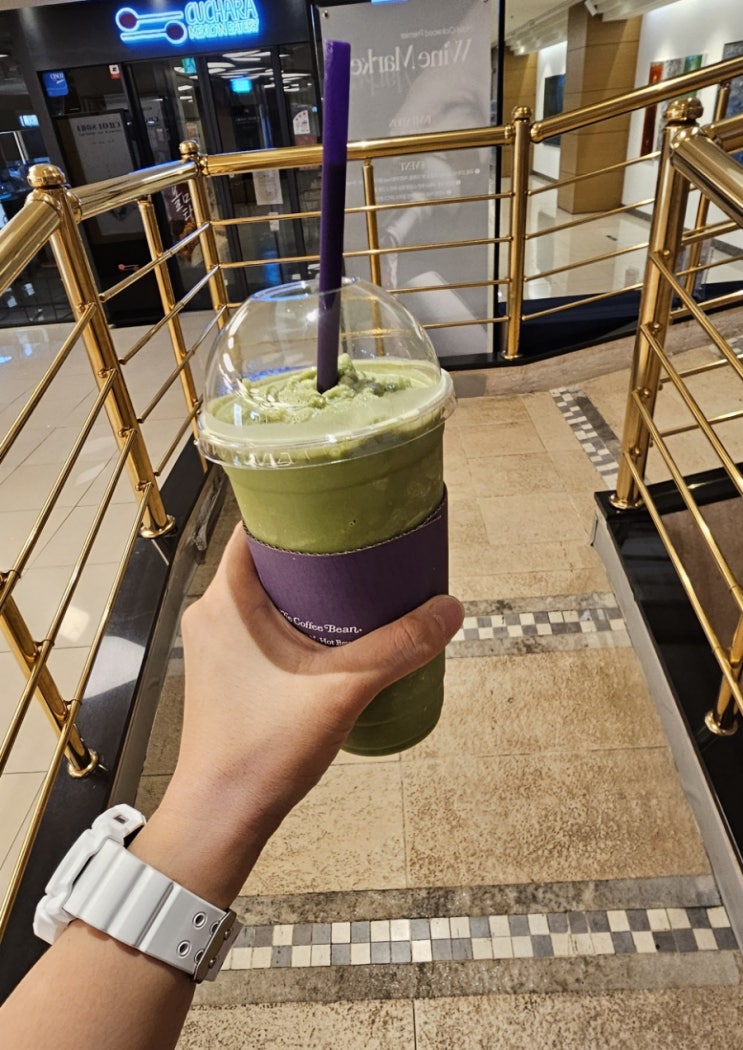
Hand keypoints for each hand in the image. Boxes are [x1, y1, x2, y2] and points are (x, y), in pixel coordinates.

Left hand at [137, 523, 463, 903]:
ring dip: (307, 592)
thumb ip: (399, 648)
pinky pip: (262, 627)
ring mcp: (216, 646)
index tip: (340, 508)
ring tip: (358, 591)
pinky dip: (296, 622)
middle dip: (315, 555)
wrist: (222, 816)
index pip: (254, 529)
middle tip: (365, 551)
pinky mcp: (226, 673)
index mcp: (225, 600)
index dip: (297, 512)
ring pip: (265, 597)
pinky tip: (335, 636)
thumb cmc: (262, 749)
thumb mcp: (343, 690)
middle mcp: (212, 615)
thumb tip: (450, 610)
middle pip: (266, 562)